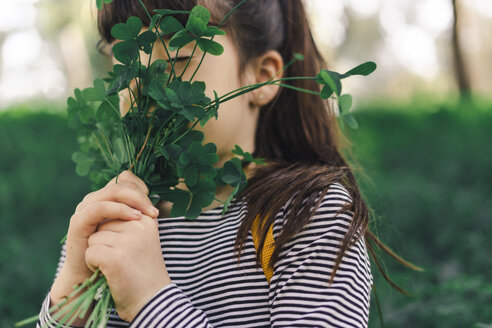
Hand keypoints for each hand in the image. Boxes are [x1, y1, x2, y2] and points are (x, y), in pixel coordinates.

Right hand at [50, 170, 159, 305]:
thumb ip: (139, 216)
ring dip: (132, 200)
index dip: (141, 187)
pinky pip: (99, 208)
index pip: (124, 180)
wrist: (91, 277)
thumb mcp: (130, 232)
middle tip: (153, 211)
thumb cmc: (114, 254)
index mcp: (106, 199)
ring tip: (146, 214)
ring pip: (111, 192)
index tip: (153, 204)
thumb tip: (155, 207)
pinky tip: (134, 218)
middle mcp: (94, 200)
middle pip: (119, 185)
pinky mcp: (78, 222)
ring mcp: (84, 209)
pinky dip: (118, 209)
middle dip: (140, 195)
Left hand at [85, 215, 171, 321]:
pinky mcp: (114, 257)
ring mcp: (127, 241)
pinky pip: (90, 252)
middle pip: (103, 223)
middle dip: (105, 240)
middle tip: (122, 258)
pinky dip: (94, 264)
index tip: (128, 248)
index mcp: (147, 220)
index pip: (115, 212)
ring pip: (94, 238)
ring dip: (99, 253)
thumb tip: (107, 205)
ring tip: (116, 265)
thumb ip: (129, 220)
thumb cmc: (143, 269)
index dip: (114, 232)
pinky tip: (108, 272)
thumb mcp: (143, 238)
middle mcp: (139, 226)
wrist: (151, 299)